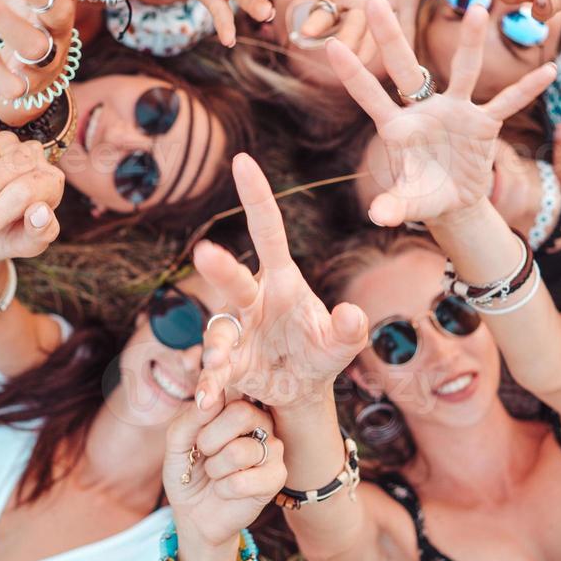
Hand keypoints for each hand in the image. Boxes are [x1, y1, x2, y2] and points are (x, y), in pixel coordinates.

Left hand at [163, 398, 284, 560]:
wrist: (194, 513)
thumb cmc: (188, 471)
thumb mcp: (177, 443)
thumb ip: (190, 419)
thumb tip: (211, 397)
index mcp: (237, 406)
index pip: (230, 387)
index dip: (210, 399)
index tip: (196, 414)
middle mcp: (260, 421)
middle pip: (242, 413)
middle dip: (209, 440)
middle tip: (204, 452)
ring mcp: (272, 448)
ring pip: (239, 451)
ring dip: (215, 469)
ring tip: (215, 474)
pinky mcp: (277, 477)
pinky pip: (244, 480)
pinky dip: (224, 489)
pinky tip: (225, 490)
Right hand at [193, 154, 369, 412]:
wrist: (300, 390)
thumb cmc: (320, 352)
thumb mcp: (342, 345)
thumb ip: (349, 331)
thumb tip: (354, 315)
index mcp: (282, 281)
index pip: (268, 231)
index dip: (256, 197)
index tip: (242, 160)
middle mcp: (253, 300)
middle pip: (234, 278)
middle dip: (220, 267)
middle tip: (206, 254)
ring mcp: (236, 331)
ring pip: (219, 330)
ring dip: (216, 348)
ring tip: (219, 367)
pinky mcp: (227, 365)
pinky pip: (213, 372)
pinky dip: (209, 386)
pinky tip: (208, 401)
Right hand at [300, 0, 423, 47]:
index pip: (323, 14)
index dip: (315, 23)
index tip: (306, 32)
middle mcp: (357, 8)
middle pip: (350, 29)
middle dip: (346, 40)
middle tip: (343, 51)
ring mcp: (383, 9)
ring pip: (375, 34)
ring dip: (371, 47)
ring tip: (366, 60)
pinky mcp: (407, 4)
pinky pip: (406, 25)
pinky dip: (405, 39)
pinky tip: (404, 54)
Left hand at [326, 0, 557, 225]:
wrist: (452, 202)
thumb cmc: (422, 197)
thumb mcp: (408, 203)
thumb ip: (394, 207)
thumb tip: (378, 217)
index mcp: (397, 128)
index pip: (370, 96)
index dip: (352, 73)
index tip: (329, 45)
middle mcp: (424, 111)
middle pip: (406, 68)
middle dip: (390, 36)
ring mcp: (456, 112)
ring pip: (463, 71)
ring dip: (471, 42)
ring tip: (479, 8)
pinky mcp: (484, 123)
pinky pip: (507, 102)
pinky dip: (526, 89)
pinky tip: (548, 71)